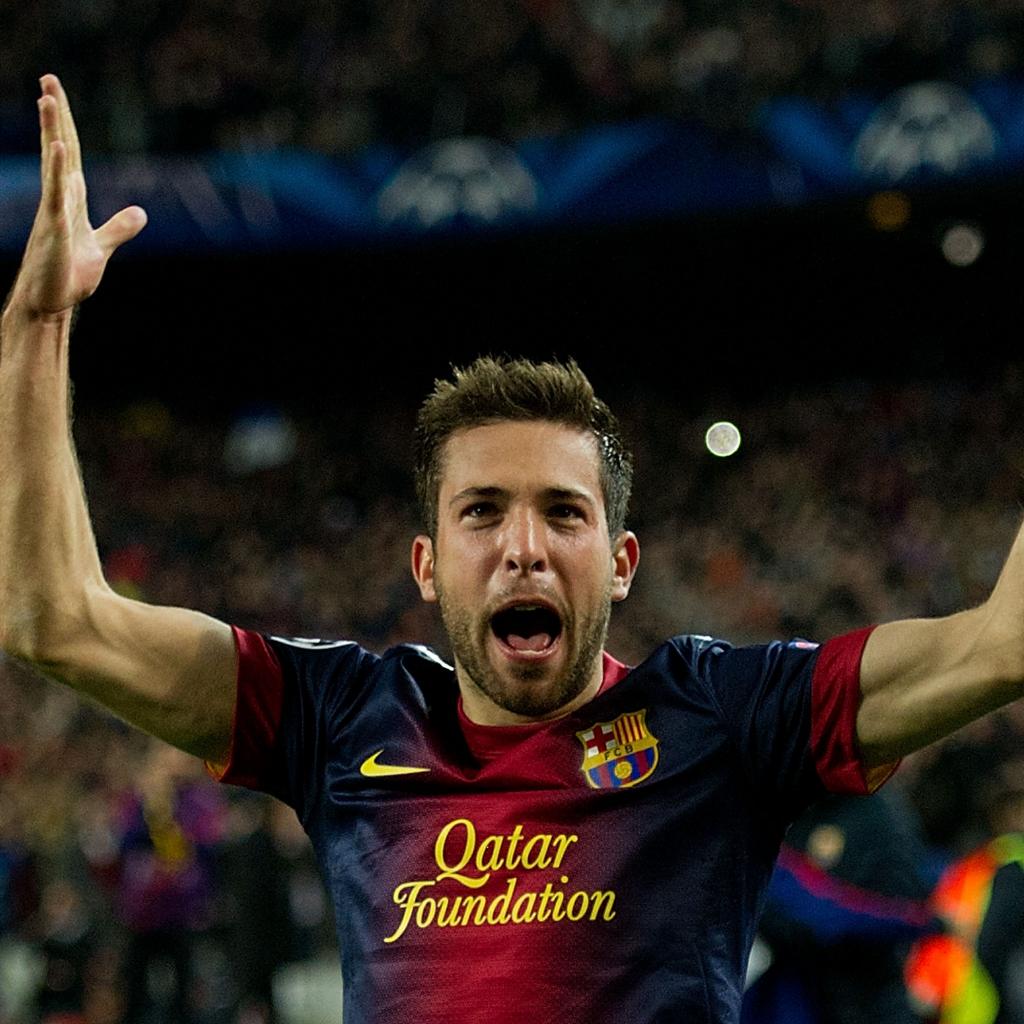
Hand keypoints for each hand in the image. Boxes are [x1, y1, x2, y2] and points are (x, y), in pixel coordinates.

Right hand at [10, 74, 146, 319]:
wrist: (51, 303)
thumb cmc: (68, 275)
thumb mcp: (101, 248)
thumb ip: (119, 228)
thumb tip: (141, 212)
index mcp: (70, 200)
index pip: (69, 155)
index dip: (65, 124)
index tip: (54, 93)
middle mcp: (58, 200)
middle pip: (59, 150)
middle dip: (55, 115)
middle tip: (48, 79)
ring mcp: (54, 213)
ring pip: (54, 166)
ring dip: (52, 133)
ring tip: (48, 100)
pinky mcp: (55, 231)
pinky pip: (56, 197)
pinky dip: (58, 173)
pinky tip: (58, 150)